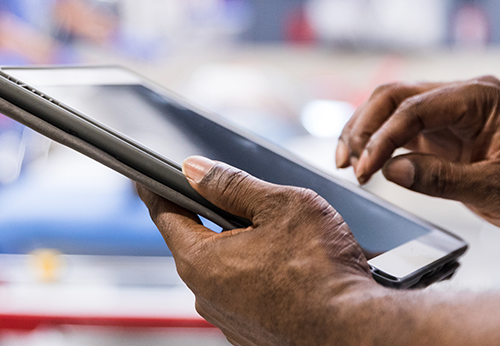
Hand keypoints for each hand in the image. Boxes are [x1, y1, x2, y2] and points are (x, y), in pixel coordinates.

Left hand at [138, 156, 383, 345]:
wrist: (355, 332)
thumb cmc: (322, 270)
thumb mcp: (279, 206)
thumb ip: (232, 185)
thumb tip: (195, 170)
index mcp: (201, 260)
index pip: (164, 213)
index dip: (155, 188)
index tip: (144, 175)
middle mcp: (206, 295)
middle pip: (197, 240)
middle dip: (216, 216)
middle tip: (246, 199)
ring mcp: (228, 319)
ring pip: (225, 268)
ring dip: (243, 247)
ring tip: (284, 238)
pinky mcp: (251, 333)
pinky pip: (245, 293)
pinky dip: (260, 274)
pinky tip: (291, 268)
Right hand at [336, 76, 499, 241]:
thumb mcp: (495, 191)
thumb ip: (441, 178)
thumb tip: (390, 170)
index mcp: (481, 97)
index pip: (415, 107)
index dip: (382, 137)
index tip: (364, 169)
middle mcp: (463, 95)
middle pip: (396, 96)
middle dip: (364, 127)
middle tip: (346, 163)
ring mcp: (452, 110)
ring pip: (392, 108)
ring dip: (365, 131)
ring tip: (345, 162)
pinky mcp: (445, 130)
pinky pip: (402, 127)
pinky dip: (379, 142)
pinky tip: (364, 162)